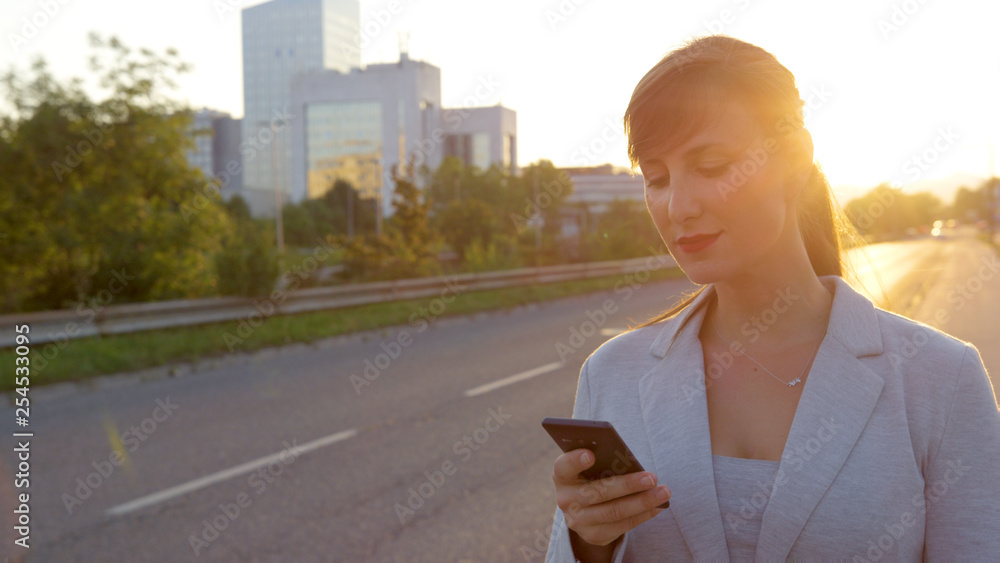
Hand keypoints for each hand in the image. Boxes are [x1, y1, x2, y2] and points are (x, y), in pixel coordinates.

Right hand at [552, 448, 670, 547]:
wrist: (585, 509)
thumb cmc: (593, 477)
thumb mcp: (590, 468)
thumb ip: (602, 461)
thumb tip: (631, 462)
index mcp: (562, 475)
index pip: (564, 466)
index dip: (575, 460)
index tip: (590, 454)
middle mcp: (565, 500)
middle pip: (598, 492)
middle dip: (628, 485)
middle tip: (652, 477)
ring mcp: (578, 521)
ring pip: (614, 511)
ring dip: (642, 502)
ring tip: (663, 493)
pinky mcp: (594, 535)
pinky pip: (622, 526)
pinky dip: (643, 515)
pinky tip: (658, 506)